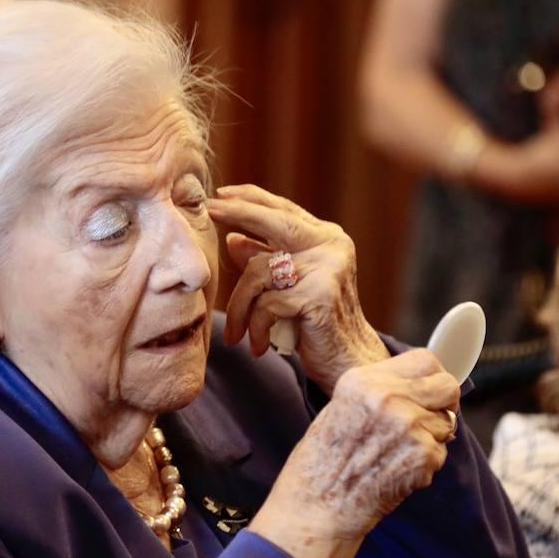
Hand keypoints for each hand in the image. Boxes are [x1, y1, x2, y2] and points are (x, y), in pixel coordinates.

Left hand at [205, 185, 388, 392]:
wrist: (349, 362)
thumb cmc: (315, 325)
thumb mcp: (288, 286)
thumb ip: (266, 260)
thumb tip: (233, 239)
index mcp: (326, 238)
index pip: (284, 210)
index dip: (251, 199)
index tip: (220, 195)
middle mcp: (331, 246)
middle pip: (275, 222)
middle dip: (238, 213)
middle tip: (209, 211)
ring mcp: (328, 269)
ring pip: (260, 272)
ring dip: (240, 306)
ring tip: (236, 333)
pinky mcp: (319, 296)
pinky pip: (267, 305)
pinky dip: (255, 327)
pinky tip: (256, 346)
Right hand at [257, 349, 460, 544]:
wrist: (317, 506)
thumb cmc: (323, 462)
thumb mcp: (341, 406)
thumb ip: (380, 390)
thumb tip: (420, 386)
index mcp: (364, 381)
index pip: (425, 360)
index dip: (432, 377)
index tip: (429, 391)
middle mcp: (388, 398)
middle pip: (448, 386)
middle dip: (445, 403)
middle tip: (431, 419)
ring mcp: (408, 426)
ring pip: (447, 423)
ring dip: (432, 438)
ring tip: (398, 453)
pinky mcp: (422, 456)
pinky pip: (440, 453)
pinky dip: (425, 464)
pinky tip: (397, 471)